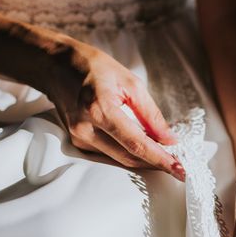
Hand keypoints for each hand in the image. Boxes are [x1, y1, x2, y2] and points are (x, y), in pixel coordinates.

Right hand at [45, 40, 184, 179]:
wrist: (54, 66)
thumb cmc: (93, 67)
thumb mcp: (129, 82)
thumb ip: (150, 114)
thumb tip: (169, 139)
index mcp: (100, 109)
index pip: (136, 144)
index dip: (161, 159)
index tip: (181, 170)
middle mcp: (87, 128)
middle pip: (129, 158)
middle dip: (156, 164)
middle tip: (180, 168)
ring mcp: (80, 138)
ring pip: (119, 160)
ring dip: (144, 161)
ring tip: (166, 159)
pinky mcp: (78, 142)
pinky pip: (109, 155)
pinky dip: (128, 154)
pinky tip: (143, 150)